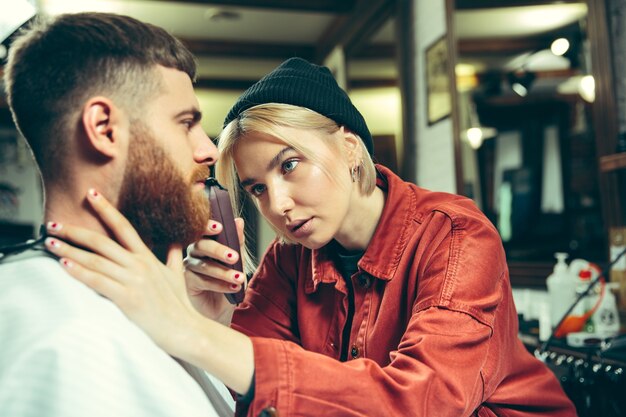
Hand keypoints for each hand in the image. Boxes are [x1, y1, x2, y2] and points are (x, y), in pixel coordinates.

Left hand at [44, 189, 204, 355]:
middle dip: (75, 231)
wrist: (185, 329)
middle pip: (101, 241)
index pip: (123, 226)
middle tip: (53, 223)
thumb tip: (176, 242)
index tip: (90, 194)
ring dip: (69, 250)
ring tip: (50, 242)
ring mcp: (133, 280)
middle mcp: (138, 264)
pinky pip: (98, 281)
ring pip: (95, 260)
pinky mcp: (127, 298)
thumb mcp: (177, 275)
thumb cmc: (179, 305)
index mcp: (147, 257)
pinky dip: (80, 272)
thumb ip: (172, 256)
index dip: (106, 209)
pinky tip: (64, 265)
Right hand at [184, 218, 245, 324]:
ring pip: (204, 265)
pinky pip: (202, 281)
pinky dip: (219, 285)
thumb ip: (237, 243)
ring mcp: (188, 267)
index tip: (220, 227)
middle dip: (219, 250)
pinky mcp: (186, 283)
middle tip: (234, 257)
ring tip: (240, 278)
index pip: (203, 229)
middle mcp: (194, 252)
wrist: (222, 310)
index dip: (208, 226)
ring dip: (224, 272)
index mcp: (206, 242)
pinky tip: (233, 288)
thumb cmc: (228, 283)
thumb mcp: (237, 263)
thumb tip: (239, 221)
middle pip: (201, 245)